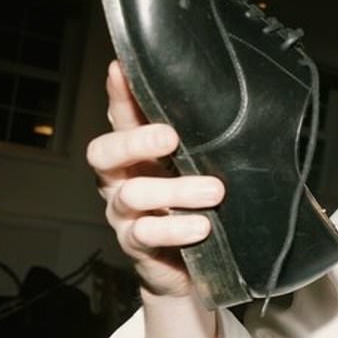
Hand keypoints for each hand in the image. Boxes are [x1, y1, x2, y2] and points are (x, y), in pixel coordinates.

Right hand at [86, 61, 224, 298]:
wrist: (187, 268)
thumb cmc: (194, 207)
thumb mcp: (196, 168)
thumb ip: (201, 142)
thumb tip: (231, 106)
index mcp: (135, 154)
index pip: (121, 117)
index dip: (118, 94)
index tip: (121, 69)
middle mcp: (120, 179)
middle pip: (105, 152)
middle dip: (136, 141)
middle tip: (171, 138)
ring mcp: (123, 213)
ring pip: (133, 194)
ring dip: (175, 191)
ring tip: (213, 192)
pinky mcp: (135, 245)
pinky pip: (144, 234)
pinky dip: (175, 228)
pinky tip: (200, 226)